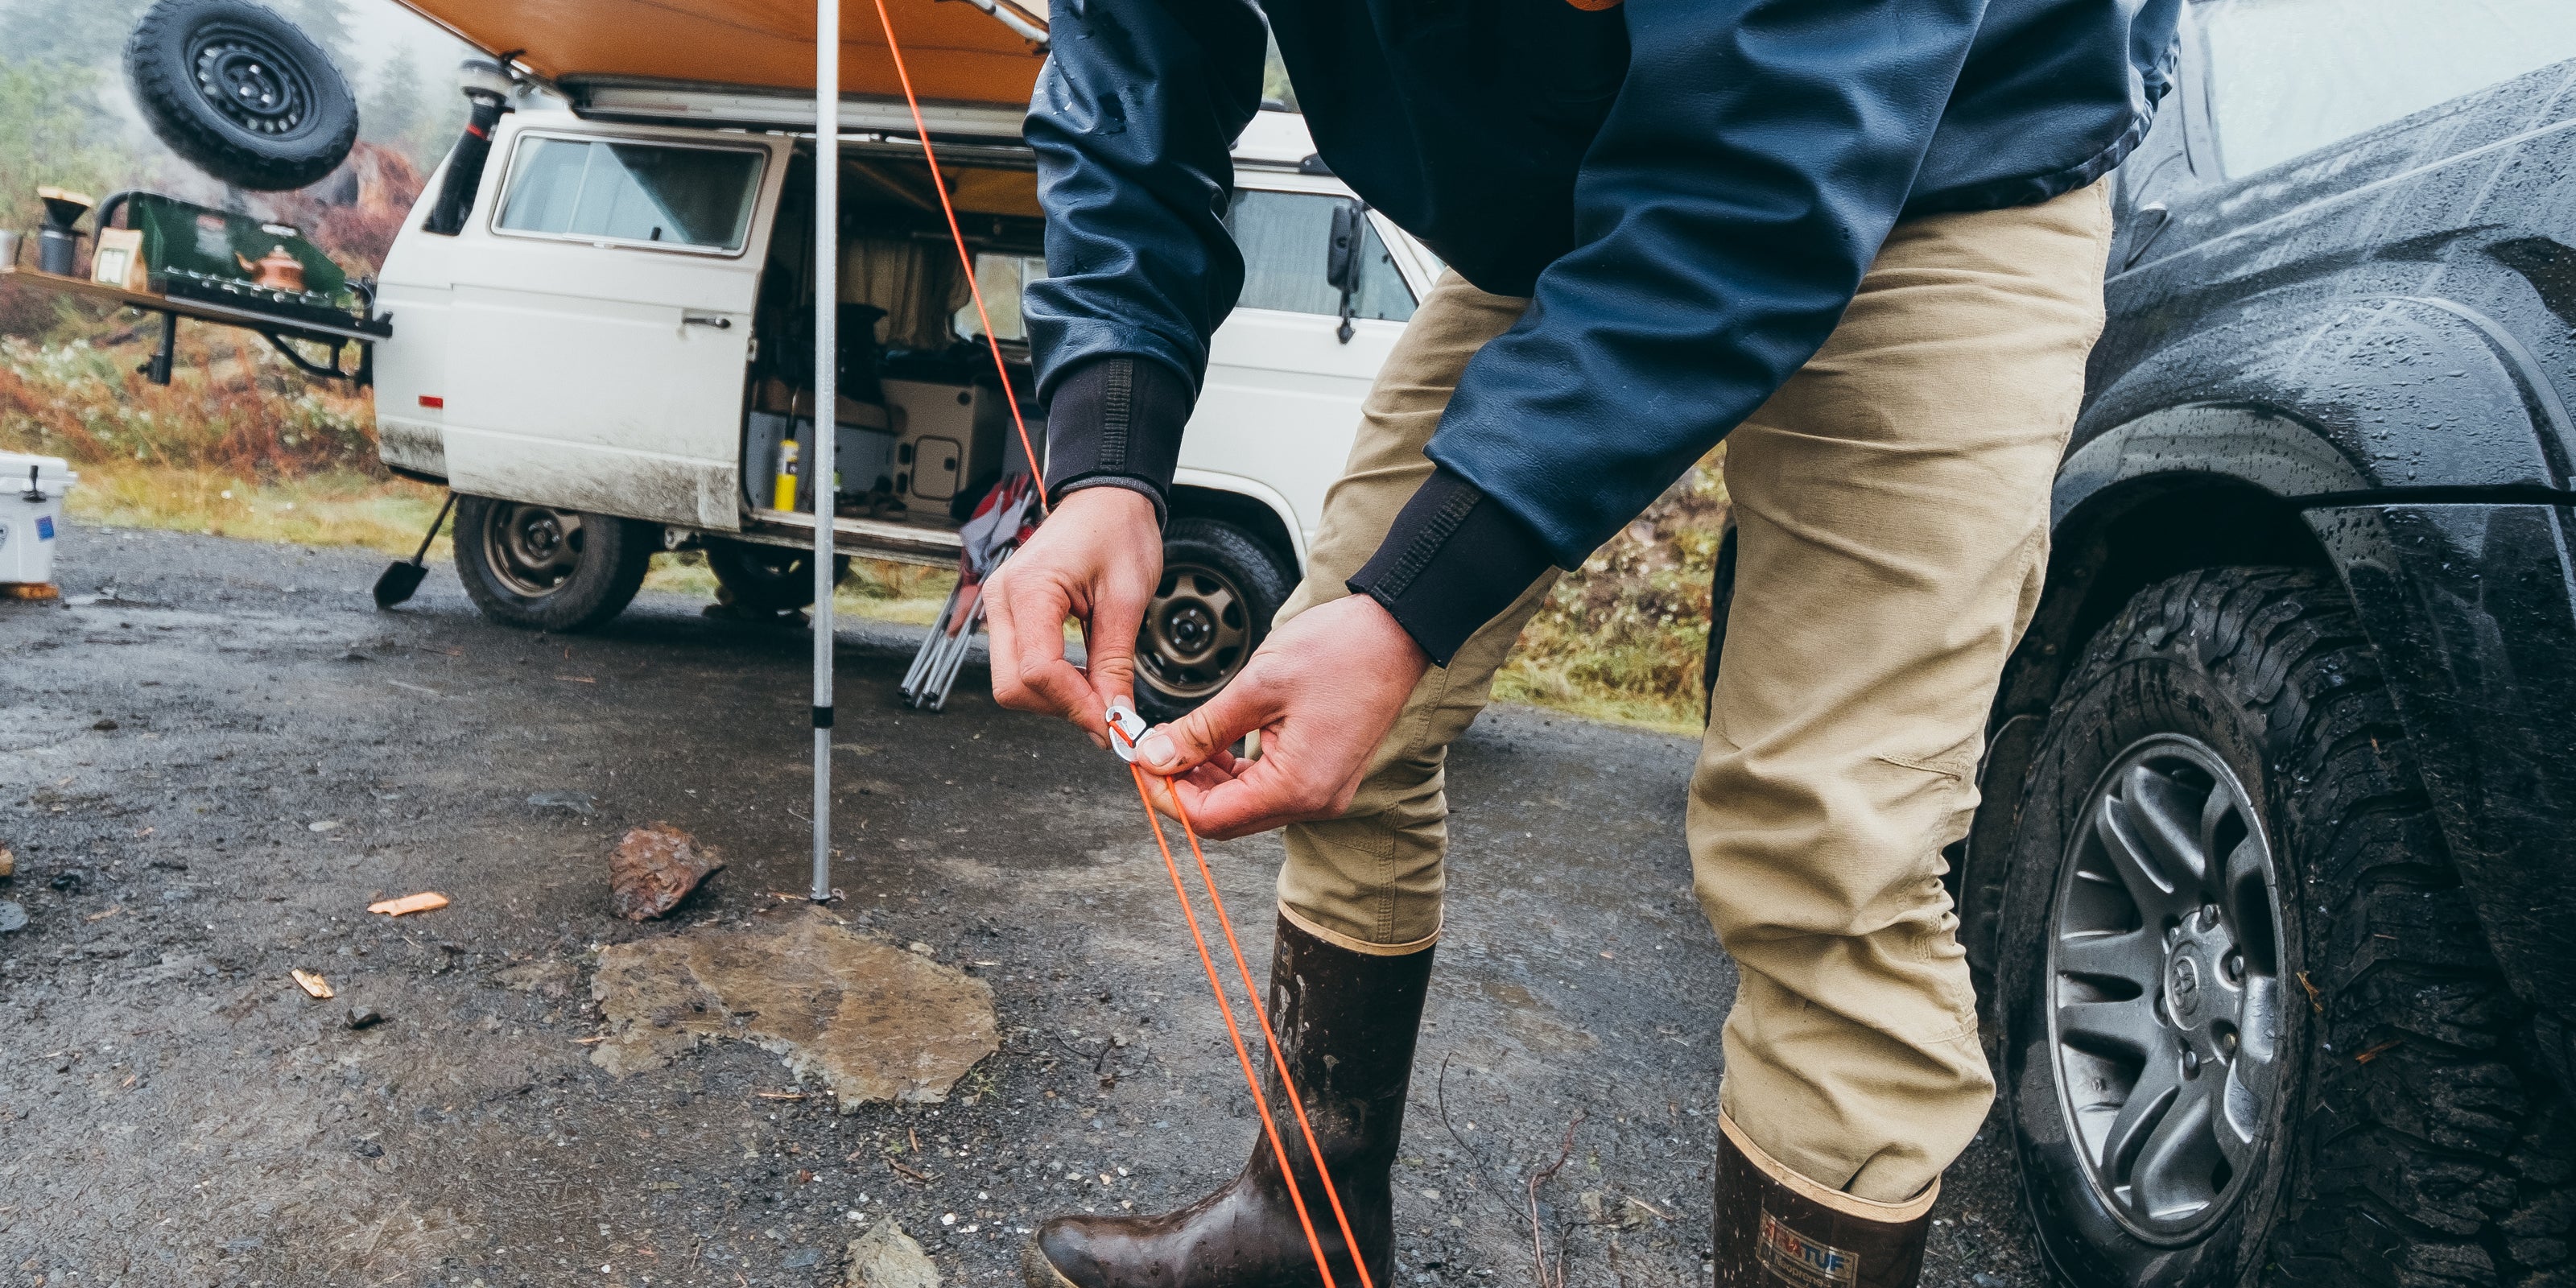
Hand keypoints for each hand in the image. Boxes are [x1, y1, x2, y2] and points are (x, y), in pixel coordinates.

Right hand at [986, 486, 1162, 746]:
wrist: (1105, 500)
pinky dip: (1051, 682)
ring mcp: (1001, 608)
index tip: (1113, 725)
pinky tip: (1083, 678)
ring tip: (1100, 690)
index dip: (1077, 705)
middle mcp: (1003, 599)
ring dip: (1056, 698)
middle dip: (1062, 707)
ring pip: (1012, 683)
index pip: (1038, 670)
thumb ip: (1115, 663)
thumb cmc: (1117, 531)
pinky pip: (1018, 665)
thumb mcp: (1126, 600)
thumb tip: (1115, 716)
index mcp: (1029, 588)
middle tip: (1108, 713)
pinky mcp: (1011, 615)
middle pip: (1013, 686)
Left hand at [1131, 594, 1428, 838]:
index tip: (1140, 763)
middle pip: (1226, 818)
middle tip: (1151, 750)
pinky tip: (1212, 741)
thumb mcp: (1257, 687)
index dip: (1166, 795)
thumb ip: (1202, 729)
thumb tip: (1156, 758)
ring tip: (1178, 739)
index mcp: (1298, 787)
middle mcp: (1314, 801)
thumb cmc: (1339, 651)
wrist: (1395, 632)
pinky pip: (1267, 787)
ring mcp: (1323, 791)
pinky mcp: (1325, 774)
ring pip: (1244, 804)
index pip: (1211, 818)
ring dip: (1206, 778)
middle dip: (1183, 788)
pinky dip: (1234, 770)